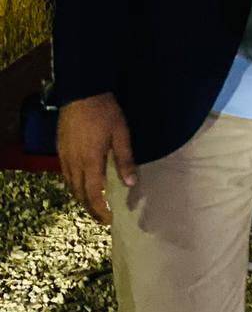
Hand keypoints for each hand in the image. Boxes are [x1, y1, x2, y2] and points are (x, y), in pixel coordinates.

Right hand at [58, 92, 136, 224]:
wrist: (81, 92)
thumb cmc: (105, 112)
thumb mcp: (121, 133)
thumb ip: (125, 159)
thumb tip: (131, 183)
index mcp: (90, 161)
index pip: (93, 194)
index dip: (100, 210)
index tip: (109, 219)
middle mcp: (74, 163)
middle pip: (79, 194)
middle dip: (90, 208)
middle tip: (102, 215)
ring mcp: (64, 156)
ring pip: (70, 185)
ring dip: (81, 197)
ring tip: (94, 202)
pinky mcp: (60, 149)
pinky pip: (65, 174)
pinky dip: (74, 184)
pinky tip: (83, 182)